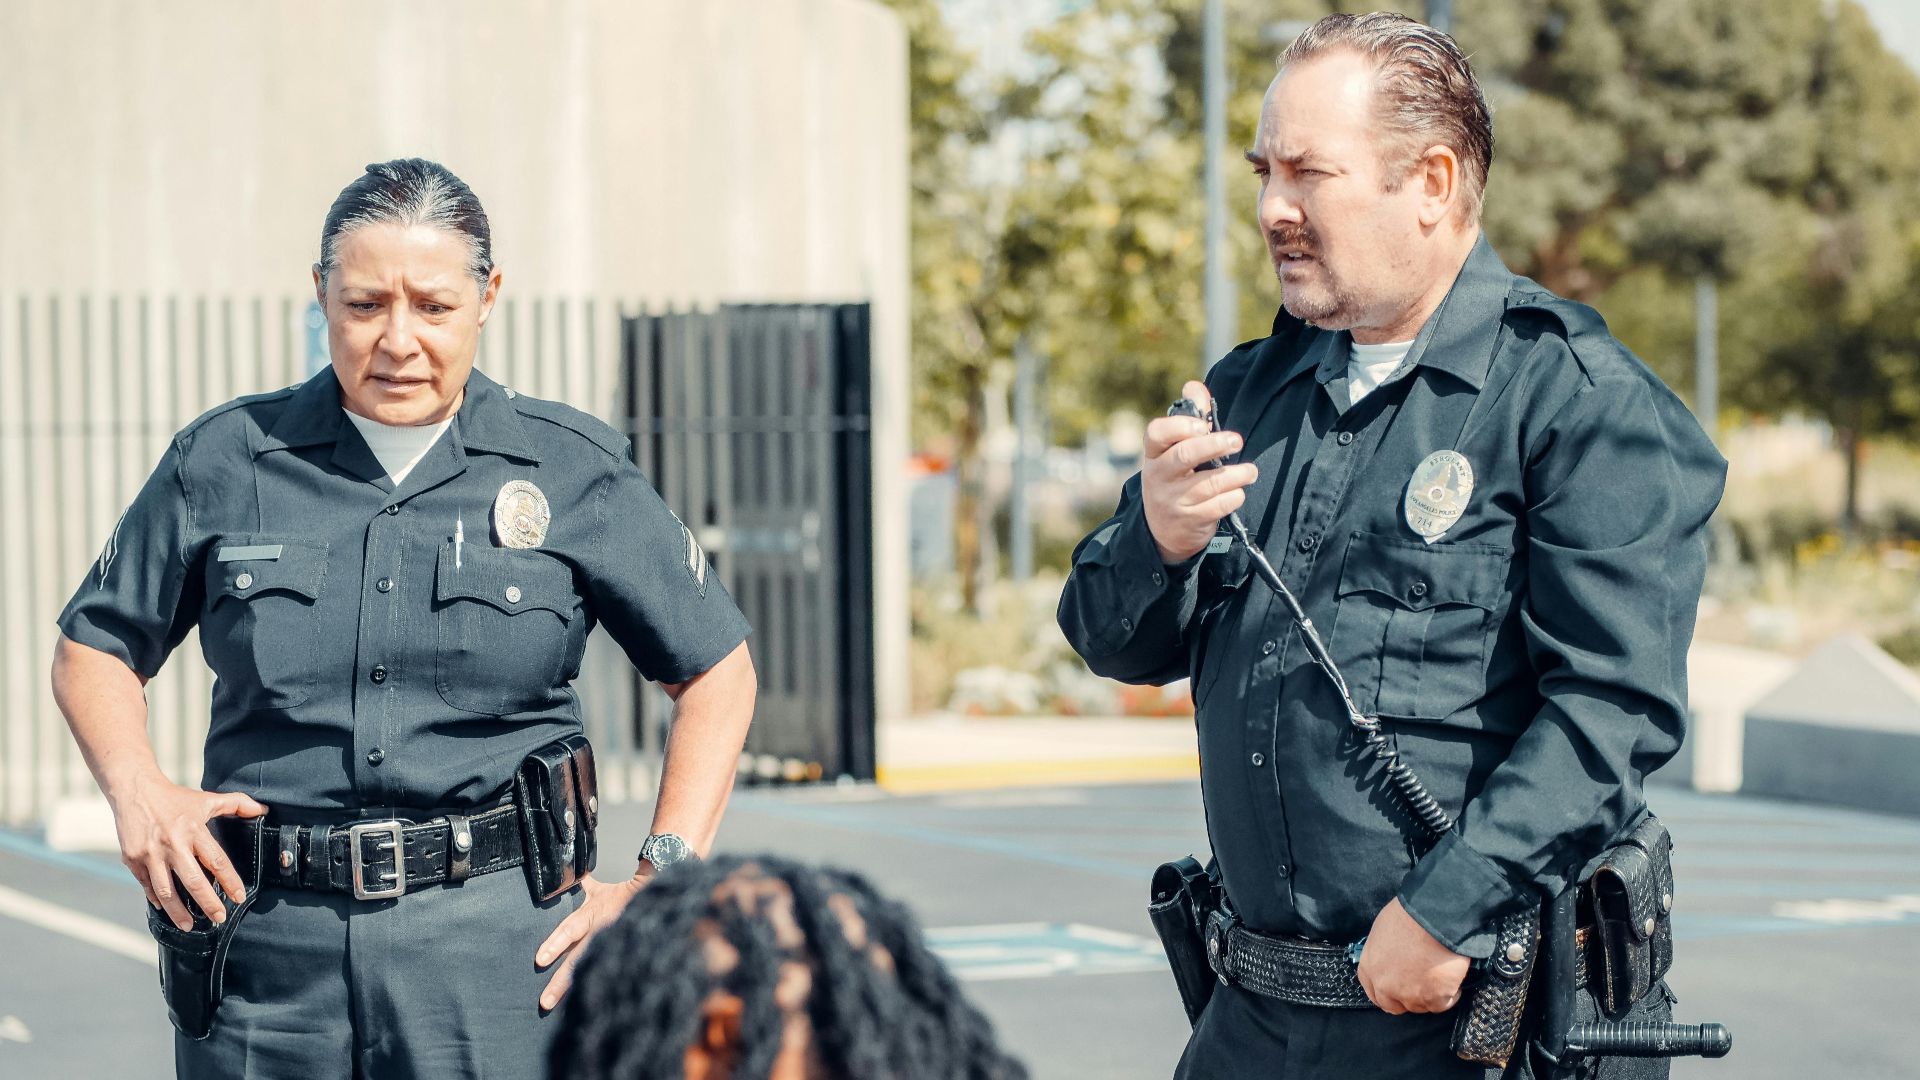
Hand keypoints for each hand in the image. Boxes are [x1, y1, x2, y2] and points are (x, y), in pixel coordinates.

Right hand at [108, 774, 267, 929]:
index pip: (217, 861)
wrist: (134, 790)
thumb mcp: (206, 799)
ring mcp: (150, 854)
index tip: (239, 898)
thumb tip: (262, 810)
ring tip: (189, 925)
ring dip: (178, 911)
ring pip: (166, 890)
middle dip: (208, 903)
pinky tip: (166, 909)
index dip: (230, 881)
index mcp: (193, 830)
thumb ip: (237, 804)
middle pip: (193, 881)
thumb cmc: (174, 798)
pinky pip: (147, 885)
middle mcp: (172, 844)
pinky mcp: (133, 859)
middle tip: (219, 918)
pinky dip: (157, 899)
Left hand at [536, 870, 649, 1010]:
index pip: (571, 929)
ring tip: (553, 1007)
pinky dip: (593, 988)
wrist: (665, 899)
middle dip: (560, 982)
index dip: (556, 944)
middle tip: (544, 1002)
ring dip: (572, 990)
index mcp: (596, 914)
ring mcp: (613, 947)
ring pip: (589, 971)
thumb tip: (568, 874)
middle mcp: (603, 934)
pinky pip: (606, 975)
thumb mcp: (604, 889)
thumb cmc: (631, 894)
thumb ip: (585, 886)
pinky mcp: (624, 958)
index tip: (539, 960)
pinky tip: (584, 1006)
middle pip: (578, 960)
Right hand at [1142, 380, 1258, 563]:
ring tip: (1251, 471)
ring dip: (1235, 475)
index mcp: (1154, 454)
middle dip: (1214, 445)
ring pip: (1208, 483)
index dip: (1180, 426)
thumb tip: (1194, 386)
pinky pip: (1217, 506)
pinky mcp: (1189, 520)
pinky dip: (1233, 497)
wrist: (1163, 531)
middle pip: (1185, 455)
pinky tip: (1238, 492)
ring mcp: (1173, 500)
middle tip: (1237, 441)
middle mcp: (1159, 476)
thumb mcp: (1173, 451)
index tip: (1204, 425)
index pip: (1158, 433)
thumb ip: (1189, 417)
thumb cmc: (1175, 479)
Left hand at [1356, 898, 1470, 1014]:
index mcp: (1369, 967)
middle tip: (1421, 986)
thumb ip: (1384, 953)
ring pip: (1420, 1006)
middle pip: (1394, 1005)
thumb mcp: (1383, 931)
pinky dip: (1450, 996)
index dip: (1386, 992)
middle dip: (1406, 999)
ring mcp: (1409, 995)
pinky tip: (1453, 983)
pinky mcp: (1433, 998)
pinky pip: (1442, 1005)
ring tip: (1440, 979)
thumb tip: (1394, 959)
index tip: (1397, 988)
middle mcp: (1384, 986)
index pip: (1373, 992)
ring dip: (1429, 996)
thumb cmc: (1409, 916)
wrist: (1433, 918)